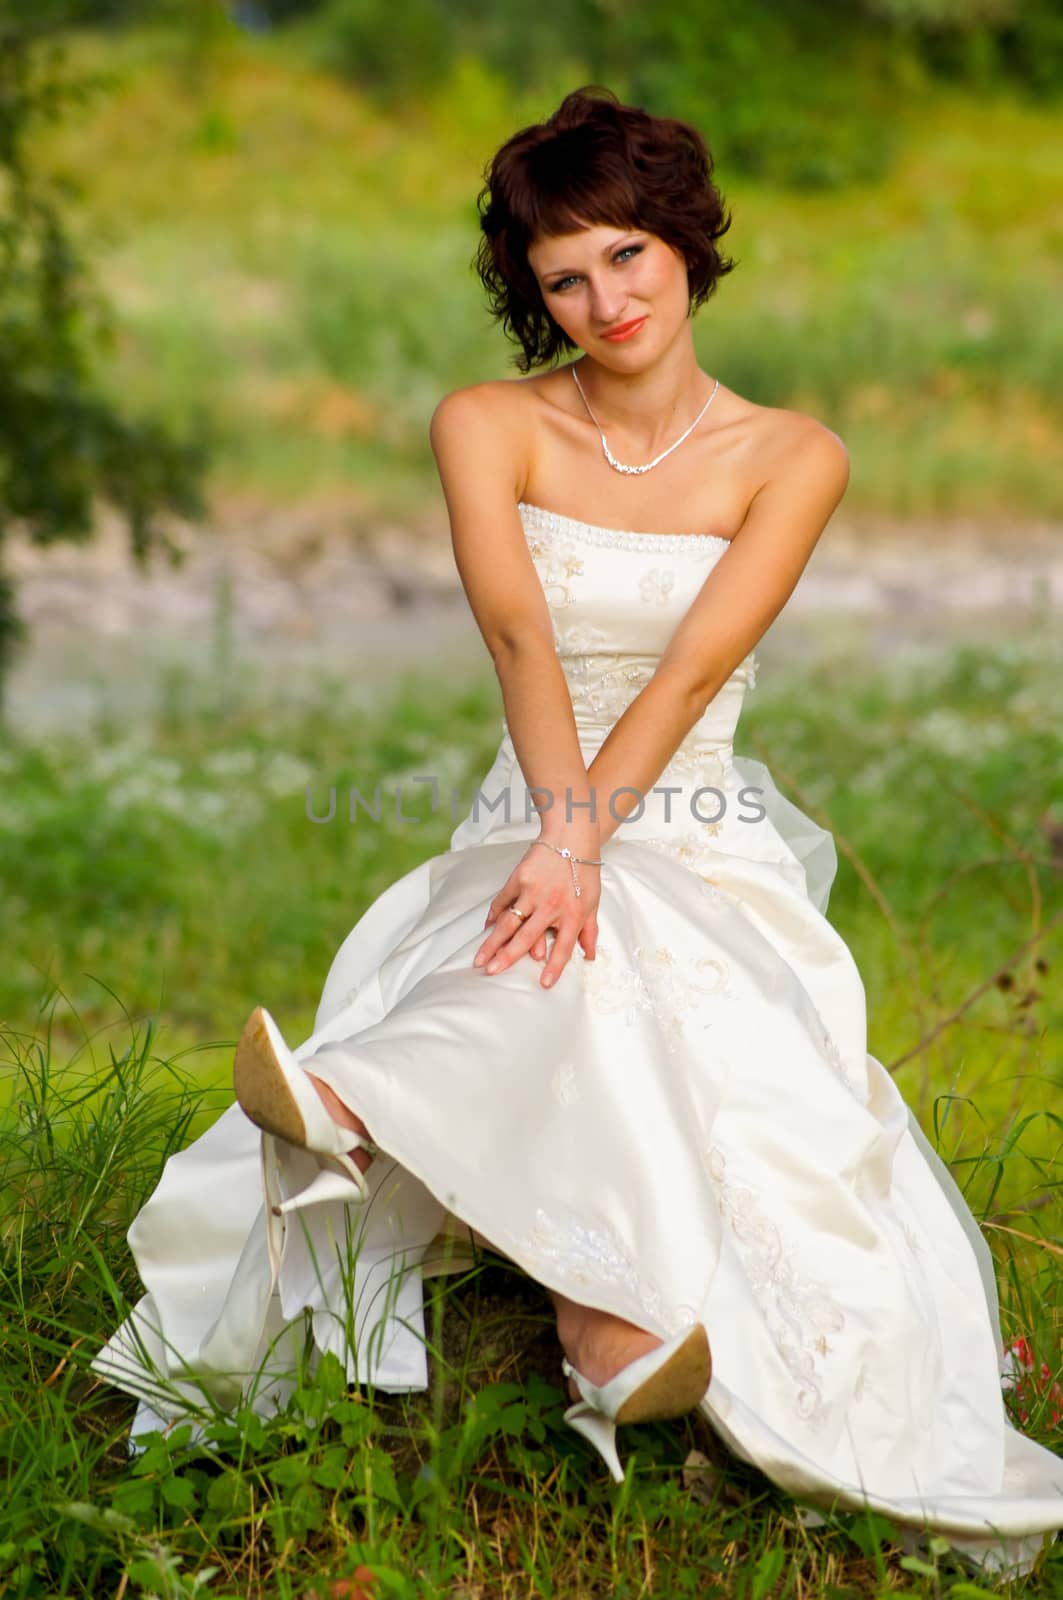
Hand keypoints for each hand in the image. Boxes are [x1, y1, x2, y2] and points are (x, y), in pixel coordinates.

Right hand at [474, 839, 599, 988]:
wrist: (570, 839)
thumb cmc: (584, 872)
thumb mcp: (592, 903)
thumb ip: (589, 931)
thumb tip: (590, 956)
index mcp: (573, 914)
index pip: (564, 947)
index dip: (555, 967)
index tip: (544, 983)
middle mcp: (551, 906)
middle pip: (527, 937)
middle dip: (507, 957)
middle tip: (492, 972)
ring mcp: (532, 892)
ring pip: (509, 922)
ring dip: (493, 942)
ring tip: (480, 958)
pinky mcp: (518, 879)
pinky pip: (503, 901)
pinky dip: (493, 915)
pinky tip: (486, 929)